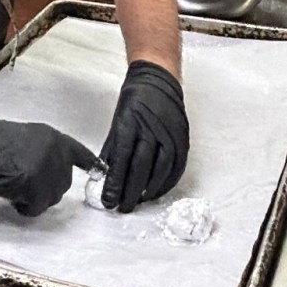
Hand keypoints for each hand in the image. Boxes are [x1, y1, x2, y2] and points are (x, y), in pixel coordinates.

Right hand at [0, 115, 96, 216]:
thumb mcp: (24, 138)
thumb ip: (42, 152)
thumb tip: (44, 168)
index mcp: (54, 139)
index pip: (80, 154)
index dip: (89, 164)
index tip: (100, 171)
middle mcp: (57, 154)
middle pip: (64, 182)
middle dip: (47, 187)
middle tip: (24, 183)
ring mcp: (50, 171)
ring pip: (52, 197)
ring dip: (35, 198)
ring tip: (14, 188)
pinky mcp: (38, 188)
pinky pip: (37, 207)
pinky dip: (25, 207)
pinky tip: (12, 197)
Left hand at [101, 61, 188, 211]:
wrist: (158, 79)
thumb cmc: (134, 100)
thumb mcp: (117, 122)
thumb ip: (112, 150)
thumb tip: (104, 177)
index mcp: (130, 123)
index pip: (122, 159)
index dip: (115, 183)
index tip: (108, 200)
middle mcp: (152, 128)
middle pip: (141, 167)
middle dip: (131, 191)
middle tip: (123, 207)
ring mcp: (170, 133)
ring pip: (161, 169)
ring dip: (150, 190)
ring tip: (139, 201)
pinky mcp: (182, 136)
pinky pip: (177, 165)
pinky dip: (167, 181)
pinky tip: (158, 191)